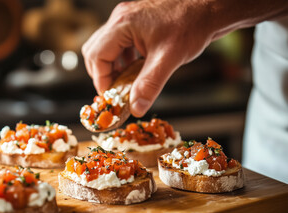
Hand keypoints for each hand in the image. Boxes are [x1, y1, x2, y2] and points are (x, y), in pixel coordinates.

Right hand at [82, 0, 287, 116]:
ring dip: (112, 66)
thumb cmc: (191, 26)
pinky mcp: (136, 21)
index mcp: (122, 24)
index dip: (101, 79)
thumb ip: (149, 85)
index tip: (111, 96)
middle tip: (115, 90)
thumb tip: (136, 109)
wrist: (210, 7)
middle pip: (95, 50)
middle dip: (102, 73)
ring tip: (125, 82)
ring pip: (105, 46)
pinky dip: (122, 58)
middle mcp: (121, 19)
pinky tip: (136, 68)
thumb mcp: (169, 59)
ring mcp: (128, 18)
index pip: (96, 56)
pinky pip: (119, 42)